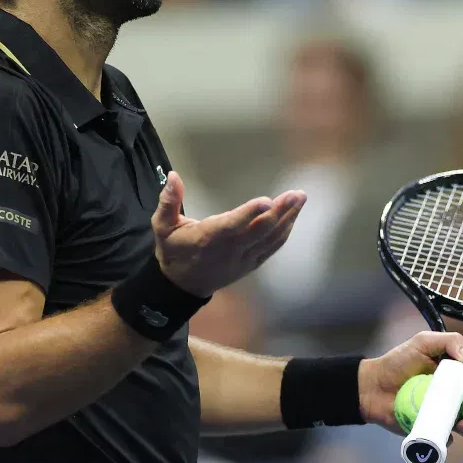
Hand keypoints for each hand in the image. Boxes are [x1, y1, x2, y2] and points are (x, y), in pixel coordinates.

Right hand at [152, 171, 304, 297]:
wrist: (182, 286)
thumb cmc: (173, 250)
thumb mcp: (162, 226)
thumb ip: (168, 202)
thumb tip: (174, 176)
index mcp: (207, 239)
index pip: (231, 226)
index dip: (249, 214)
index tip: (267, 200)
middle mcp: (229, 250)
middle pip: (259, 231)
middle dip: (280, 212)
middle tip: (296, 194)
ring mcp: (243, 259)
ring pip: (270, 239)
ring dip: (288, 219)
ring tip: (300, 199)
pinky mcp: (251, 264)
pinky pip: (272, 248)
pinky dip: (284, 232)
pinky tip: (293, 216)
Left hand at [358, 331, 462, 443]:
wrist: (374, 386)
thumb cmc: (399, 361)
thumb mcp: (423, 342)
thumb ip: (448, 342)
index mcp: (462, 373)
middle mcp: (461, 395)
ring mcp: (450, 414)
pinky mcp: (437, 430)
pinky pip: (452, 439)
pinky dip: (452, 437)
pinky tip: (445, 431)